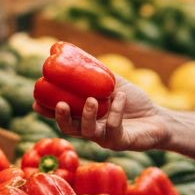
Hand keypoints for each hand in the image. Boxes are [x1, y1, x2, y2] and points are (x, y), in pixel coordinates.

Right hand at [41, 74, 173, 151]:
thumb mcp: (112, 84)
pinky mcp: (121, 142)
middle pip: (70, 129)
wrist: (158, 118)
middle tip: (60, 104)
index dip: (47, 112)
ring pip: (88, 132)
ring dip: (87, 116)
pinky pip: (114, 127)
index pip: (63, 116)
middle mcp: (92, 131)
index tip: (35, 102)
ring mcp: (105, 138)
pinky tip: (119, 96)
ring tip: (91, 100)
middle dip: (62, 118)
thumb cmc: (133, 102)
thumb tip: (76, 52)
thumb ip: (96, 74)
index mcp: (85, 118)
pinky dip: (116, 110)